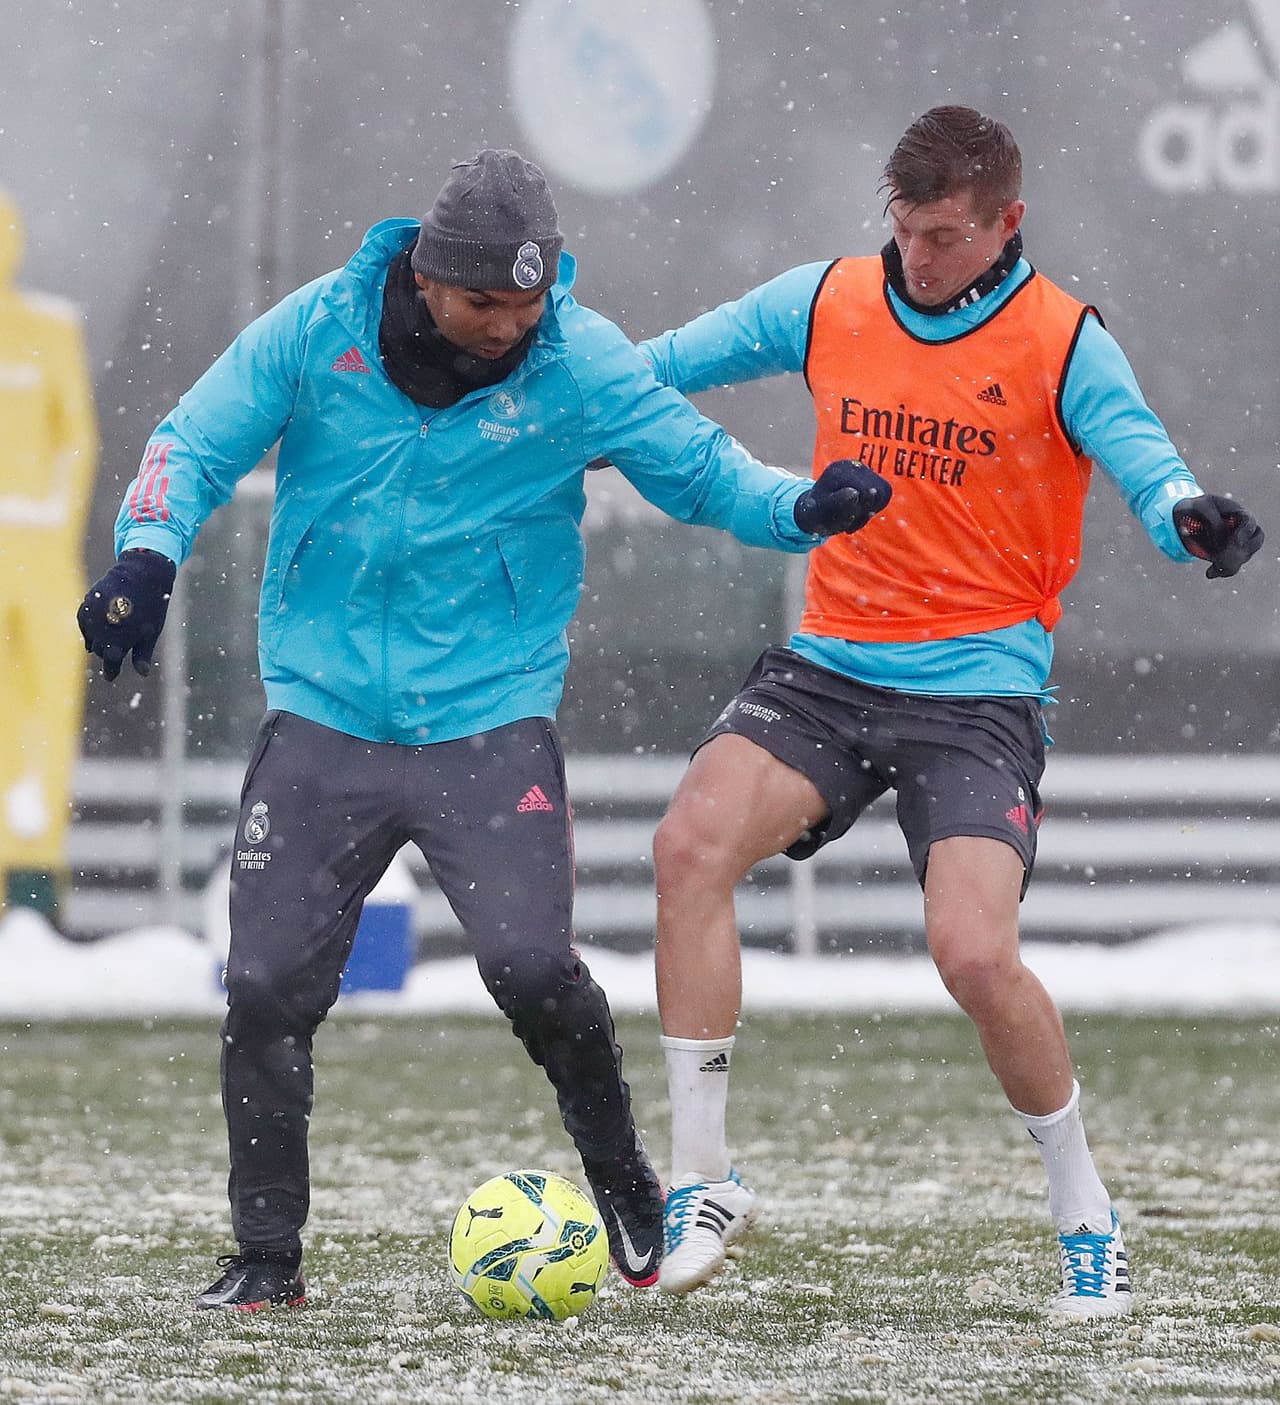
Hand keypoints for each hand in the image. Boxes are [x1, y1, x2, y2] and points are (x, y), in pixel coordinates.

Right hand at [77, 548, 176, 679]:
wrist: (141, 575)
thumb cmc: (151, 607)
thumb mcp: (150, 633)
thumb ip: (143, 655)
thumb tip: (143, 674)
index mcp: (118, 641)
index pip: (110, 663)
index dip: (111, 671)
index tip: (111, 677)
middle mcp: (102, 631)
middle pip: (100, 651)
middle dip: (107, 655)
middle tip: (114, 656)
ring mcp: (92, 617)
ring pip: (91, 638)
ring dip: (97, 642)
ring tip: (107, 641)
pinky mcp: (87, 604)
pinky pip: (84, 623)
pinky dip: (89, 628)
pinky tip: (97, 630)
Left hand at [793, 459, 891, 536]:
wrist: (815, 509)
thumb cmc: (817, 512)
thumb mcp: (823, 511)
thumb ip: (838, 502)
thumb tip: (855, 493)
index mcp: (838, 470)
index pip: (865, 491)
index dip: (859, 511)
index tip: (843, 523)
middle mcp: (853, 466)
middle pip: (878, 491)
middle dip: (865, 512)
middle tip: (848, 523)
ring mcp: (863, 470)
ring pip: (884, 492)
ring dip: (871, 511)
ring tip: (854, 518)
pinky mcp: (870, 477)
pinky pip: (885, 493)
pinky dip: (875, 507)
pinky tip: (860, 512)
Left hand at [1172, 494, 1263, 578]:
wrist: (1186, 517)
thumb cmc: (1196, 508)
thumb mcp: (1200, 507)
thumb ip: (1213, 520)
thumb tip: (1221, 539)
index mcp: (1238, 513)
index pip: (1249, 523)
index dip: (1245, 533)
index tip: (1235, 542)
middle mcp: (1243, 529)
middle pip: (1256, 541)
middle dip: (1242, 551)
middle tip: (1223, 557)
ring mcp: (1238, 542)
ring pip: (1244, 556)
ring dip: (1231, 563)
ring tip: (1213, 568)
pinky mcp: (1229, 554)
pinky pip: (1232, 566)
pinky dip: (1222, 571)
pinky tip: (1210, 573)